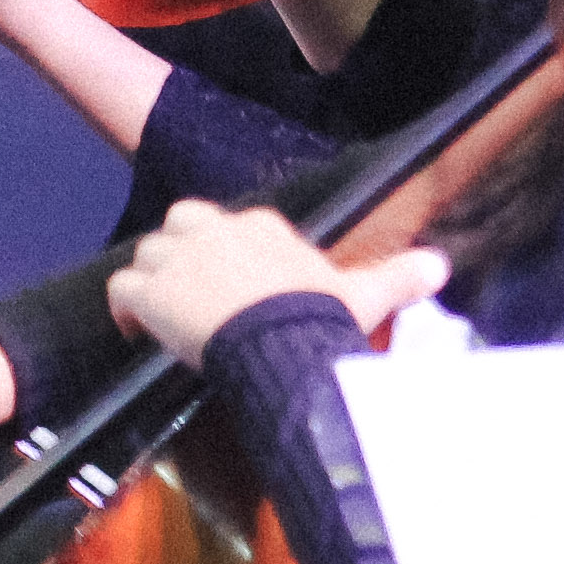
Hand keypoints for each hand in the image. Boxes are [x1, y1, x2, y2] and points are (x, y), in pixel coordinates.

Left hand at [104, 199, 450, 368]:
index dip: (228, 253)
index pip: (234, 224)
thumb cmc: (320, 318)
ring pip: (148, 252)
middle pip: (182, 223)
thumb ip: (399, 277)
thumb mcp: (364, 294)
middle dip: (181, 251)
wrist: (281, 340)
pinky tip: (135, 332)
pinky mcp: (151, 290)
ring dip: (152, 280)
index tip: (235, 287)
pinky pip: (121, 288)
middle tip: (191, 294)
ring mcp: (179, 258)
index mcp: (263, 226)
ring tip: (163, 316)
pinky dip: (123, 308)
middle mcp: (217, 229)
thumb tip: (442, 264)